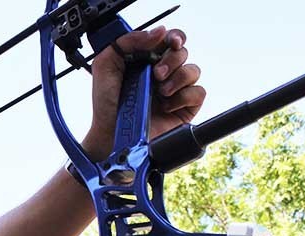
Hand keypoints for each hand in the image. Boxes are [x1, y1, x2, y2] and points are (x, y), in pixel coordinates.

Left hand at [83, 26, 205, 160]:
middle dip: (172, 59)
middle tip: (156, 74)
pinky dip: (183, 97)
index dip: (173, 37)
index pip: (168, 40)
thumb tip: (159, 32)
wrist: (111, 134)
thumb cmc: (107, 104)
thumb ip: (127, 42)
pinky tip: (166, 106)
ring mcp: (174, 91)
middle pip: (183, 52)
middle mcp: (162, 74)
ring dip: (177, 78)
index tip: (168, 42)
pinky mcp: (184, 108)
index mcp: (145, 60)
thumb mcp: (106, 66)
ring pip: (193, 70)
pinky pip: (198, 92)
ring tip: (160, 92)